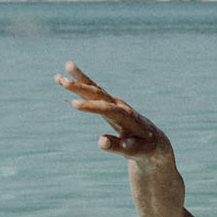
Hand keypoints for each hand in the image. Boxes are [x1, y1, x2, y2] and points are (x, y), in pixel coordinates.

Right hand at [56, 62, 172, 157]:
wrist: (153, 140)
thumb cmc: (144, 148)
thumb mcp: (134, 151)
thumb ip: (118, 146)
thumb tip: (101, 141)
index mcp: (127, 117)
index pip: (107, 109)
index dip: (91, 107)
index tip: (74, 104)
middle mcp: (120, 106)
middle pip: (99, 94)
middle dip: (82, 88)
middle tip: (63, 81)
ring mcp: (115, 103)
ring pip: (96, 88)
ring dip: (80, 78)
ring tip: (66, 65)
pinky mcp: (109, 103)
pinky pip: (94, 91)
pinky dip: (82, 83)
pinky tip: (69, 76)